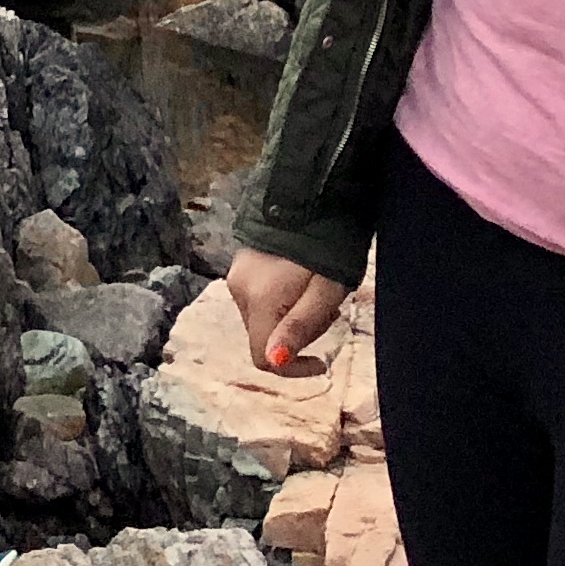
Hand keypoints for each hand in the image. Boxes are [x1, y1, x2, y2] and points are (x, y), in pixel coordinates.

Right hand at [225, 249, 348, 374]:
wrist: (312, 197)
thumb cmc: (328, 249)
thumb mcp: (325, 292)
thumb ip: (298, 327)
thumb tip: (273, 362)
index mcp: (260, 300)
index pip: (263, 357)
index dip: (292, 368)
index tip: (322, 362)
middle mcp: (239, 290)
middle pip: (263, 336)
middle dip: (295, 336)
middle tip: (328, 312)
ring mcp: (236, 274)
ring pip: (260, 318)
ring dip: (288, 318)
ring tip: (316, 293)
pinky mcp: (239, 264)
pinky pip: (257, 298)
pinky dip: (279, 302)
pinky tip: (300, 282)